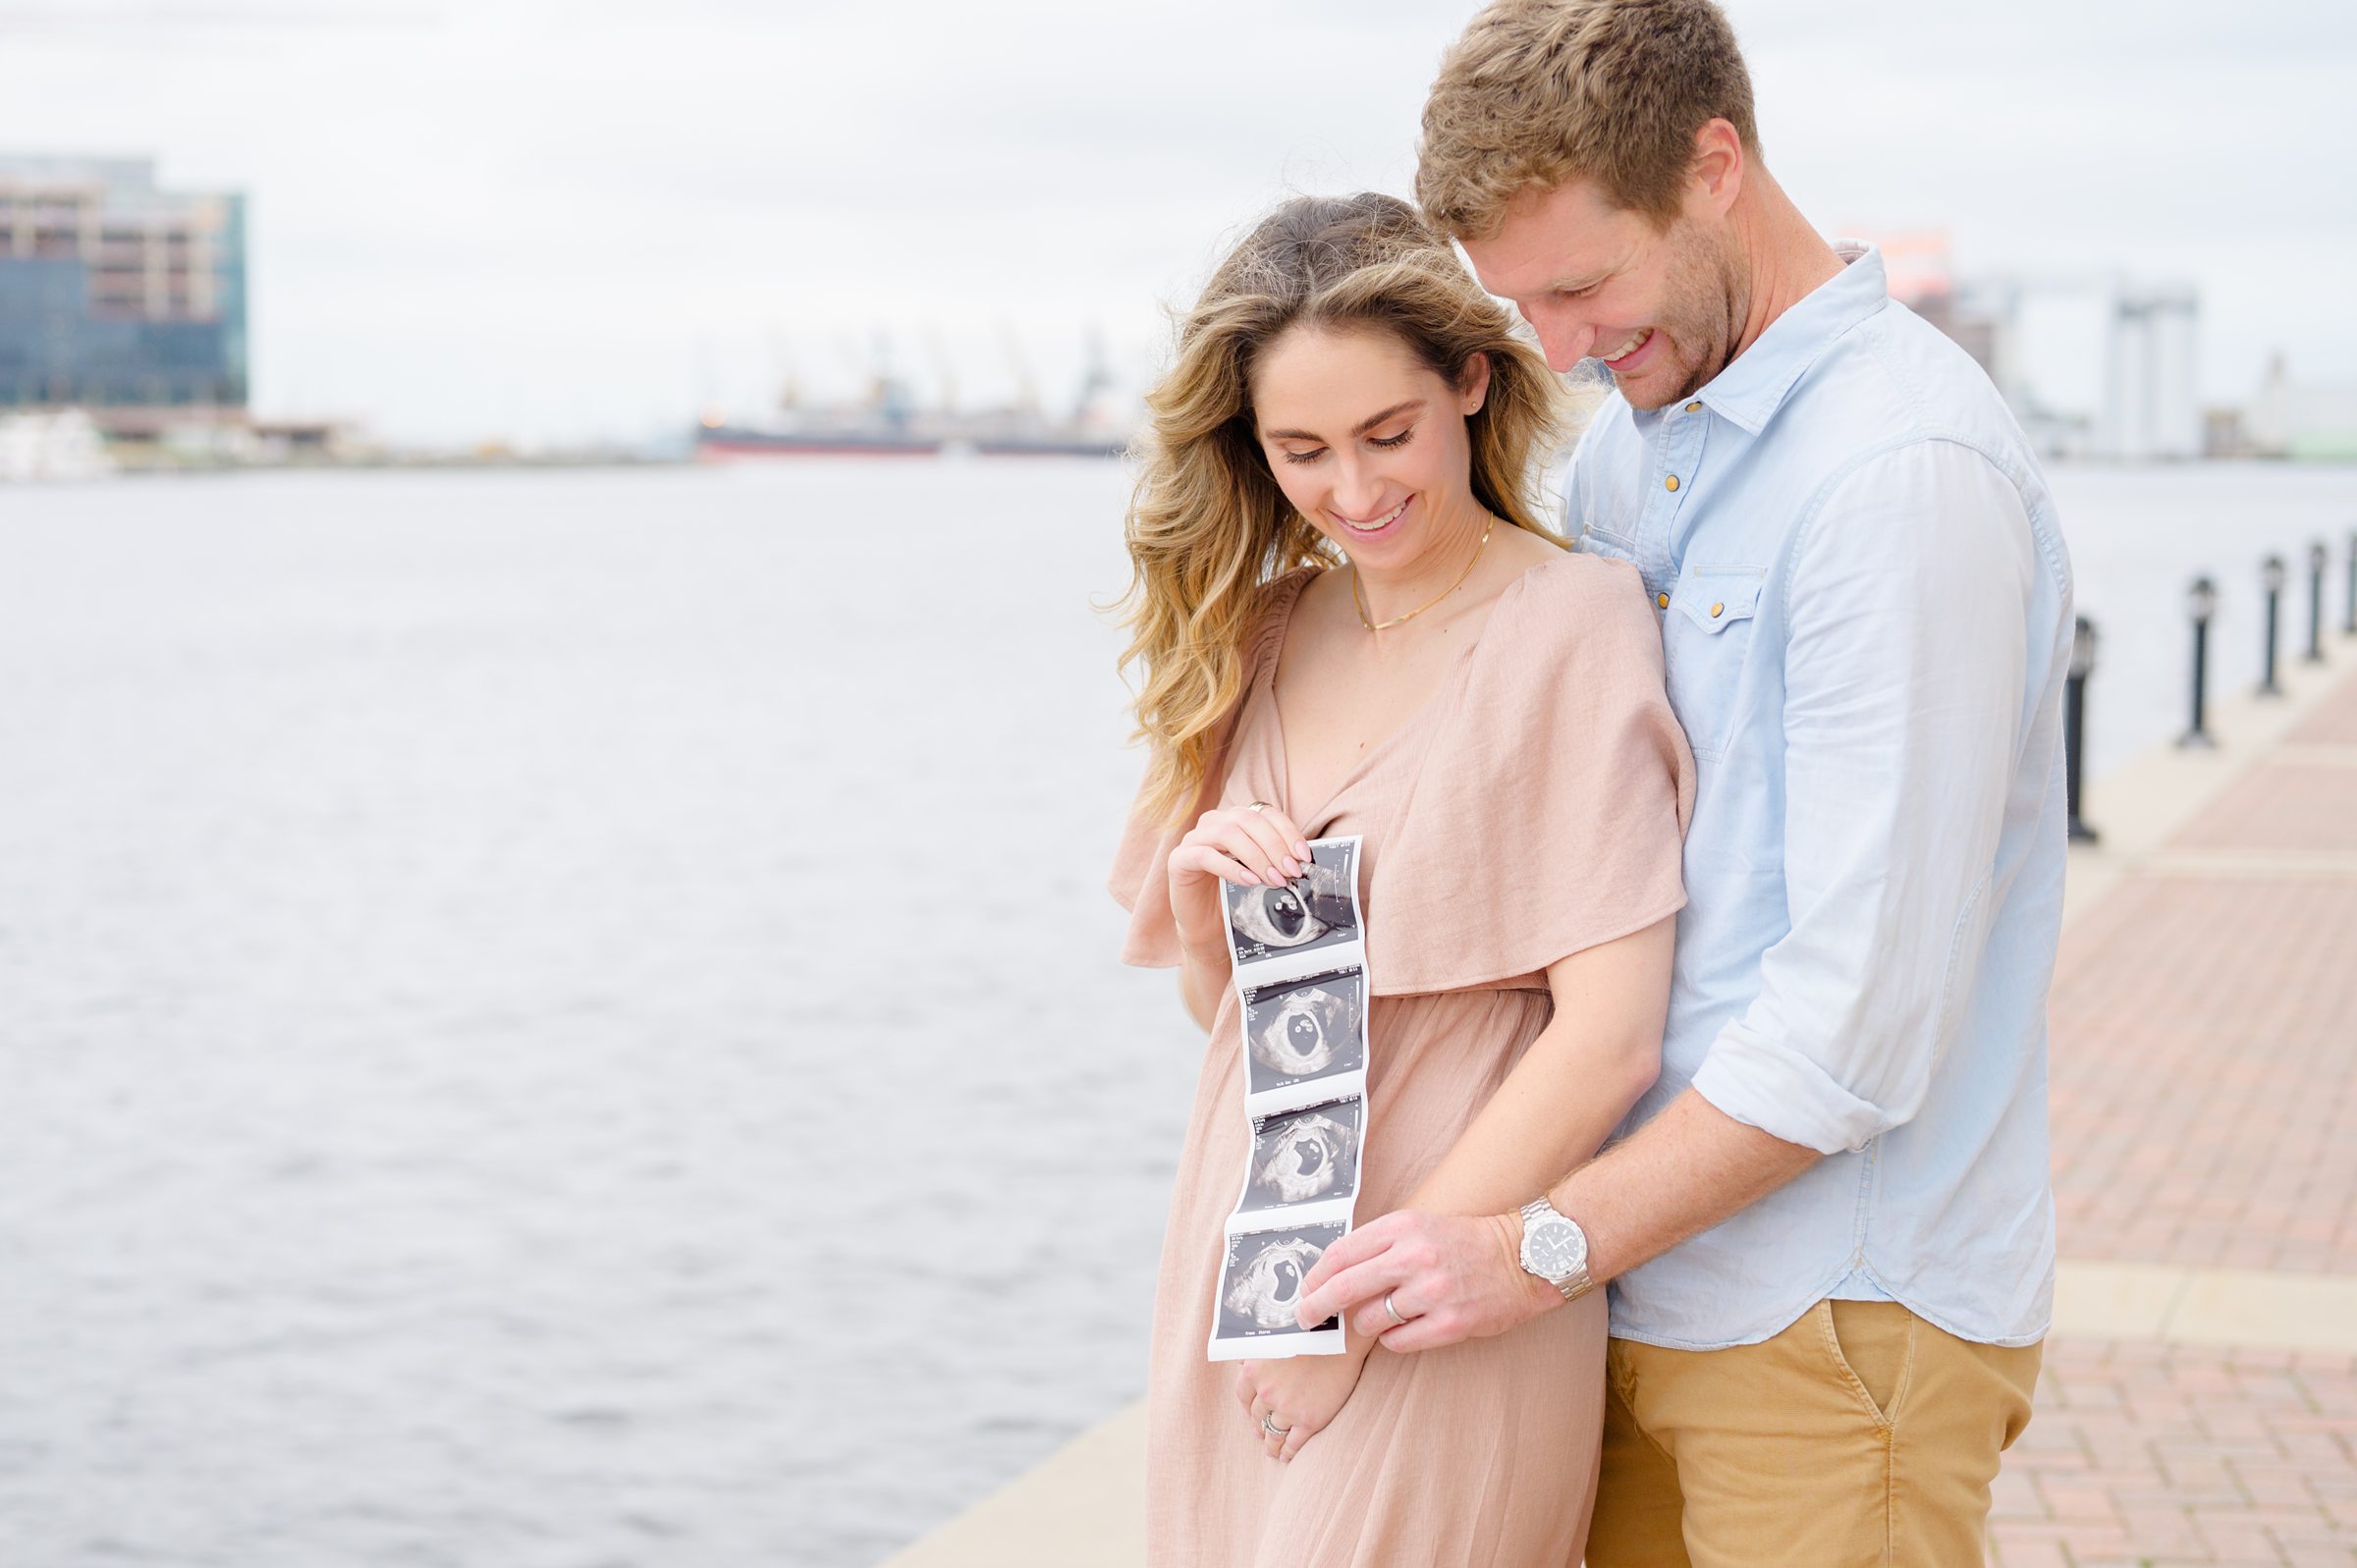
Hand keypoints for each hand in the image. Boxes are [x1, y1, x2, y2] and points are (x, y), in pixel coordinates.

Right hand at [1166, 803, 1312, 957]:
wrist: (1205, 924)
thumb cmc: (1233, 895)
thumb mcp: (1259, 871)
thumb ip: (1276, 859)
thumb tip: (1301, 858)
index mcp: (1235, 819)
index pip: (1265, 813)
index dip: (1287, 832)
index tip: (1303, 856)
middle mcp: (1213, 822)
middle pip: (1248, 820)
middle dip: (1274, 846)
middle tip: (1290, 871)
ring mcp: (1193, 838)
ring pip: (1227, 833)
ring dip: (1256, 857)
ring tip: (1273, 879)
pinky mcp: (1179, 859)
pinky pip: (1205, 855)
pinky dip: (1231, 867)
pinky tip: (1249, 881)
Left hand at [1234, 1346, 1369, 1461]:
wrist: (1341, 1337)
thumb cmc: (1308, 1330)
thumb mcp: (1272, 1336)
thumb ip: (1253, 1352)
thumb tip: (1239, 1363)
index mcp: (1253, 1371)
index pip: (1243, 1397)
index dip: (1247, 1408)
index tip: (1252, 1414)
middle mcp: (1266, 1392)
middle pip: (1257, 1417)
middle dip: (1259, 1426)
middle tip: (1262, 1433)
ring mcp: (1287, 1408)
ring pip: (1273, 1434)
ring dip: (1271, 1444)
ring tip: (1272, 1450)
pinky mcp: (1309, 1421)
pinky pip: (1293, 1444)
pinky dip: (1287, 1452)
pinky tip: (1286, 1456)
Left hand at [1292, 1210, 1561, 1353]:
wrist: (1523, 1258)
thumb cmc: (1464, 1242)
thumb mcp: (1419, 1226)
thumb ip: (1378, 1245)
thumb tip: (1331, 1275)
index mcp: (1403, 1228)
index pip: (1341, 1253)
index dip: (1315, 1275)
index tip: (1304, 1289)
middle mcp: (1414, 1258)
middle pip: (1343, 1288)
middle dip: (1315, 1307)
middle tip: (1304, 1318)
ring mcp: (1432, 1293)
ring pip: (1368, 1320)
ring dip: (1364, 1324)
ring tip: (1379, 1317)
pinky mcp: (1449, 1324)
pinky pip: (1397, 1341)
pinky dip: (1393, 1339)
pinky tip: (1404, 1328)